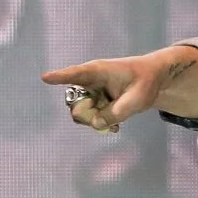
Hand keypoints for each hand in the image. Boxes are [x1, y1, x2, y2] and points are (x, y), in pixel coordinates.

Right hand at [42, 46, 197, 131]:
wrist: (152, 79)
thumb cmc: (145, 81)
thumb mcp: (136, 99)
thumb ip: (116, 113)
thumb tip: (96, 124)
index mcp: (98, 71)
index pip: (76, 74)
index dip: (60, 77)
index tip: (45, 78)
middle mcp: (89, 81)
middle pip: (76, 105)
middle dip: (88, 116)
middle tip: (108, 121)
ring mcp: (90, 92)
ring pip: (81, 114)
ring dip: (96, 121)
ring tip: (116, 122)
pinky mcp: (94, 101)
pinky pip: (89, 118)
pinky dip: (100, 123)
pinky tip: (115, 126)